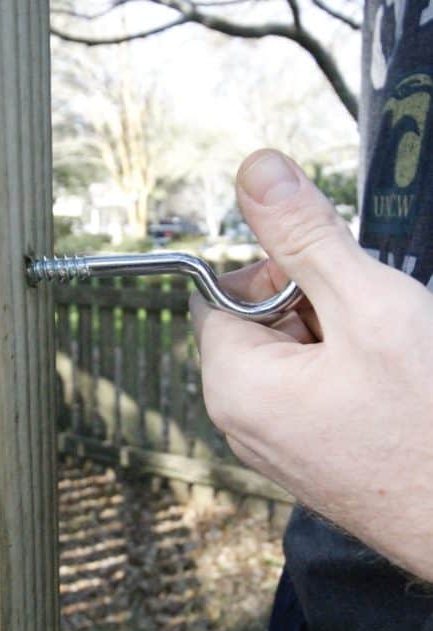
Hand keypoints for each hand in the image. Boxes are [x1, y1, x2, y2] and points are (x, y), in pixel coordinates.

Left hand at [190, 148, 432, 582]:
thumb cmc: (429, 432)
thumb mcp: (368, 307)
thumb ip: (307, 236)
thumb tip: (257, 172)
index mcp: (235, 385)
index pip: (218, 291)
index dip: (277, 271)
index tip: (329, 279)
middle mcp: (244, 422)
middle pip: (257, 320)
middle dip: (314, 303)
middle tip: (371, 322)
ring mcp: (280, 446)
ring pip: (294, 354)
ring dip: (339, 337)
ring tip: (389, 362)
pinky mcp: (314, 458)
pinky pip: (316, 391)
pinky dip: (350, 374)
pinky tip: (392, 390)